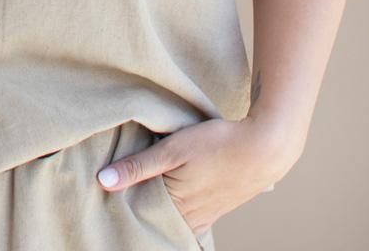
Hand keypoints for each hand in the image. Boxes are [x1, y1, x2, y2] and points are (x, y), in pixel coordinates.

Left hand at [96, 116, 295, 239]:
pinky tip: (173, 204)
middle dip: (140, 217)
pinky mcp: (218, 207)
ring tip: (141, 203)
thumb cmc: (218, 144)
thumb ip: (138, 166)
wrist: (265, 147)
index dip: (123, 211)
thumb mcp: (172, 149)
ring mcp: (207, 215)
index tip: (107, 206)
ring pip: (174, 223)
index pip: (140, 218)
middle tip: (119, 207)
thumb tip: (103, 181)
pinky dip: (178, 215)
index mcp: (176, 206)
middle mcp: (191, 218)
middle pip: (157, 223)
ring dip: (159, 215)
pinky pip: (192, 220)